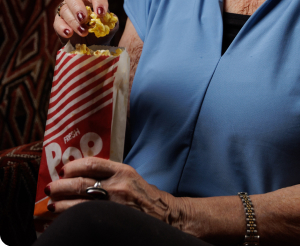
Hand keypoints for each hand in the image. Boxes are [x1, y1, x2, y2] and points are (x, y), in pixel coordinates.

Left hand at [46, 157, 180, 223]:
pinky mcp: (112, 219)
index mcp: (123, 171)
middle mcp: (118, 186)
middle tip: (50, 188)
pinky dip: (71, 218)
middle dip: (61, 186)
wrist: (164, 215)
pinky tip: (63, 219)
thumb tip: (82, 174)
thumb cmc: (145, 195)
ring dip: (61, 204)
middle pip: (81, 183)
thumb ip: (110, 174)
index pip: (92, 164)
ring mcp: (114, 205)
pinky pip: (86, 218)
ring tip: (51, 205)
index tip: (63, 170)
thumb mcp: (130, 177)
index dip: (74, 166)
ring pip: (79, 203)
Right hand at [53, 0, 118, 44]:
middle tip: (84, 19)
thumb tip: (106, 19)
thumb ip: (110, 21)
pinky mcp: (59, 20)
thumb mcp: (110, 25)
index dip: (98, 1)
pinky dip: (63, 28)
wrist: (93, 42)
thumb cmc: (102, 27)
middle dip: (77, 7)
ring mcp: (66, 7)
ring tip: (83, 32)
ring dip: (74, 22)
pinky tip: (69, 34)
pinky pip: (57, 22)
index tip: (101, 14)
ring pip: (64, 9)